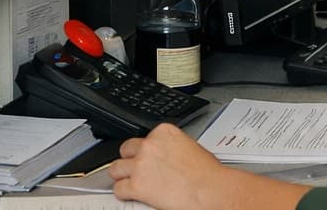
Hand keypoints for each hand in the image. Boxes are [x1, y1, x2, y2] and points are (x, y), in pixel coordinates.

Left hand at [110, 123, 230, 208]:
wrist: (210, 189)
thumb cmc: (208, 173)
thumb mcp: (191, 147)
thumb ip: (173, 147)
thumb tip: (167, 155)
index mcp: (164, 132)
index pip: (144, 137)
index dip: (144, 150)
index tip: (147, 157)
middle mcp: (150, 145)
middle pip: (126, 150)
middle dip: (129, 160)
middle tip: (134, 169)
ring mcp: (141, 165)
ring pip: (115, 168)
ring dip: (121, 175)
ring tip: (126, 182)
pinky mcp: (136, 185)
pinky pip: (118, 189)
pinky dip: (123, 193)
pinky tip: (130, 195)